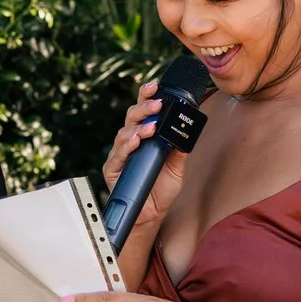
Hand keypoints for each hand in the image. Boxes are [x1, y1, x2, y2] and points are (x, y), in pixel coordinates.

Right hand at [101, 79, 188, 231]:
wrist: (151, 215)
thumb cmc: (161, 189)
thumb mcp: (177, 167)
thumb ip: (180, 149)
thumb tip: (188, 129)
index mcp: (145, 136)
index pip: (145, 111)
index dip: (148, 97)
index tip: (157, 86)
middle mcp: (130, 141)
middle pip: (132, 116)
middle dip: (144, 106)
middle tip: (157, 103)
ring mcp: (120, 154)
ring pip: (124, 132)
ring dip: (138, 127)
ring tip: (151, 126)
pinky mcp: (113, 169)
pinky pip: (118, 154)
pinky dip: (127, 145)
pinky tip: (136, 141)